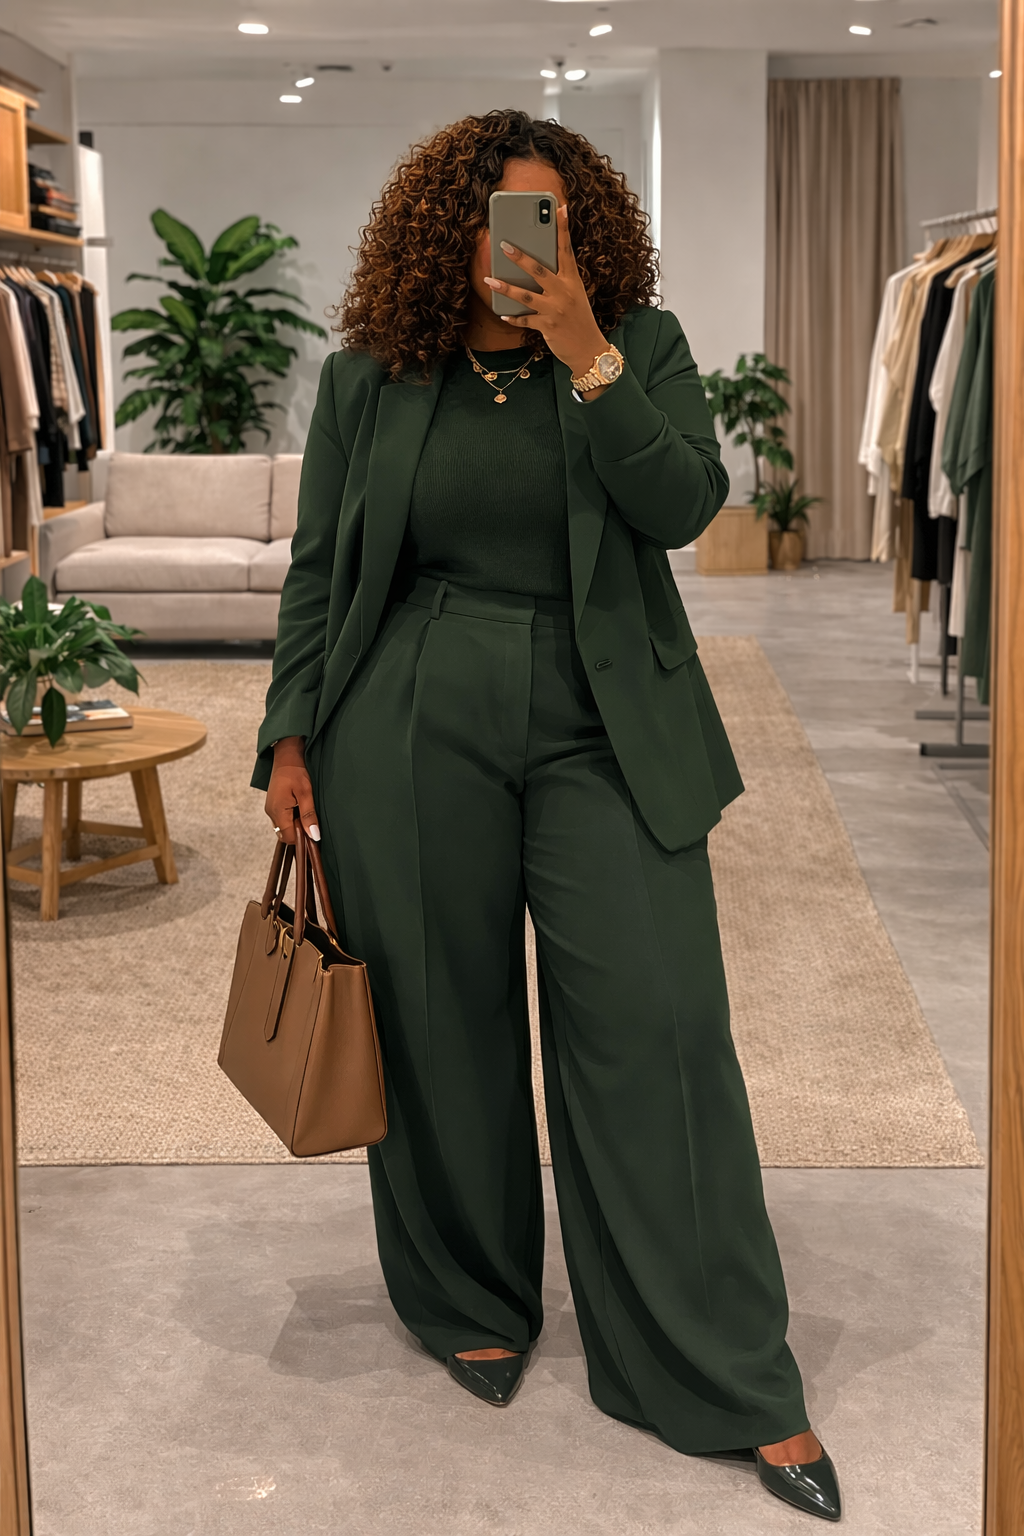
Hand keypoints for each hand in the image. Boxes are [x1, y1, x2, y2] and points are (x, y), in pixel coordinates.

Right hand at [265, 736, 319, 844]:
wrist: (286, 756)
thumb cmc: (296, 771)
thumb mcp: (306, 793)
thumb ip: (309, 816)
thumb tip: (314, 836)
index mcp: (277, 811)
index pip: (289, 837)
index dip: (302, 838)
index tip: (314, 832)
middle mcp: (271, 812)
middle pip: (285, 834)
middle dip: (299, 832)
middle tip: (311, 821)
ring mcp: (271, 809)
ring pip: (284, 827)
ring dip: (296, 825)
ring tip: (306, 812)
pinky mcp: (273, 805)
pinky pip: (282, 819)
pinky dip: (292, 819)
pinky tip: (300, 809)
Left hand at [484, 204, 611, 387]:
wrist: (589, 349)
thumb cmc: (579, 319)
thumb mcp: (575, 295)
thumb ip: (559, 280)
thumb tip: (534, 268)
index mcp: (572, 280)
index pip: (567, 249)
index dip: (564, 228)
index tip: (560, 208)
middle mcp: (564, 292)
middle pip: (539, 269)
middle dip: (520, 257)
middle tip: (503, 245)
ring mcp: (555, 309)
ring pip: (525, 295)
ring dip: (505, 287)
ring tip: (489, 280)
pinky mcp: (547, 326)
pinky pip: (525, 319)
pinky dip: (513, 317)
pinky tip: (503, 313)